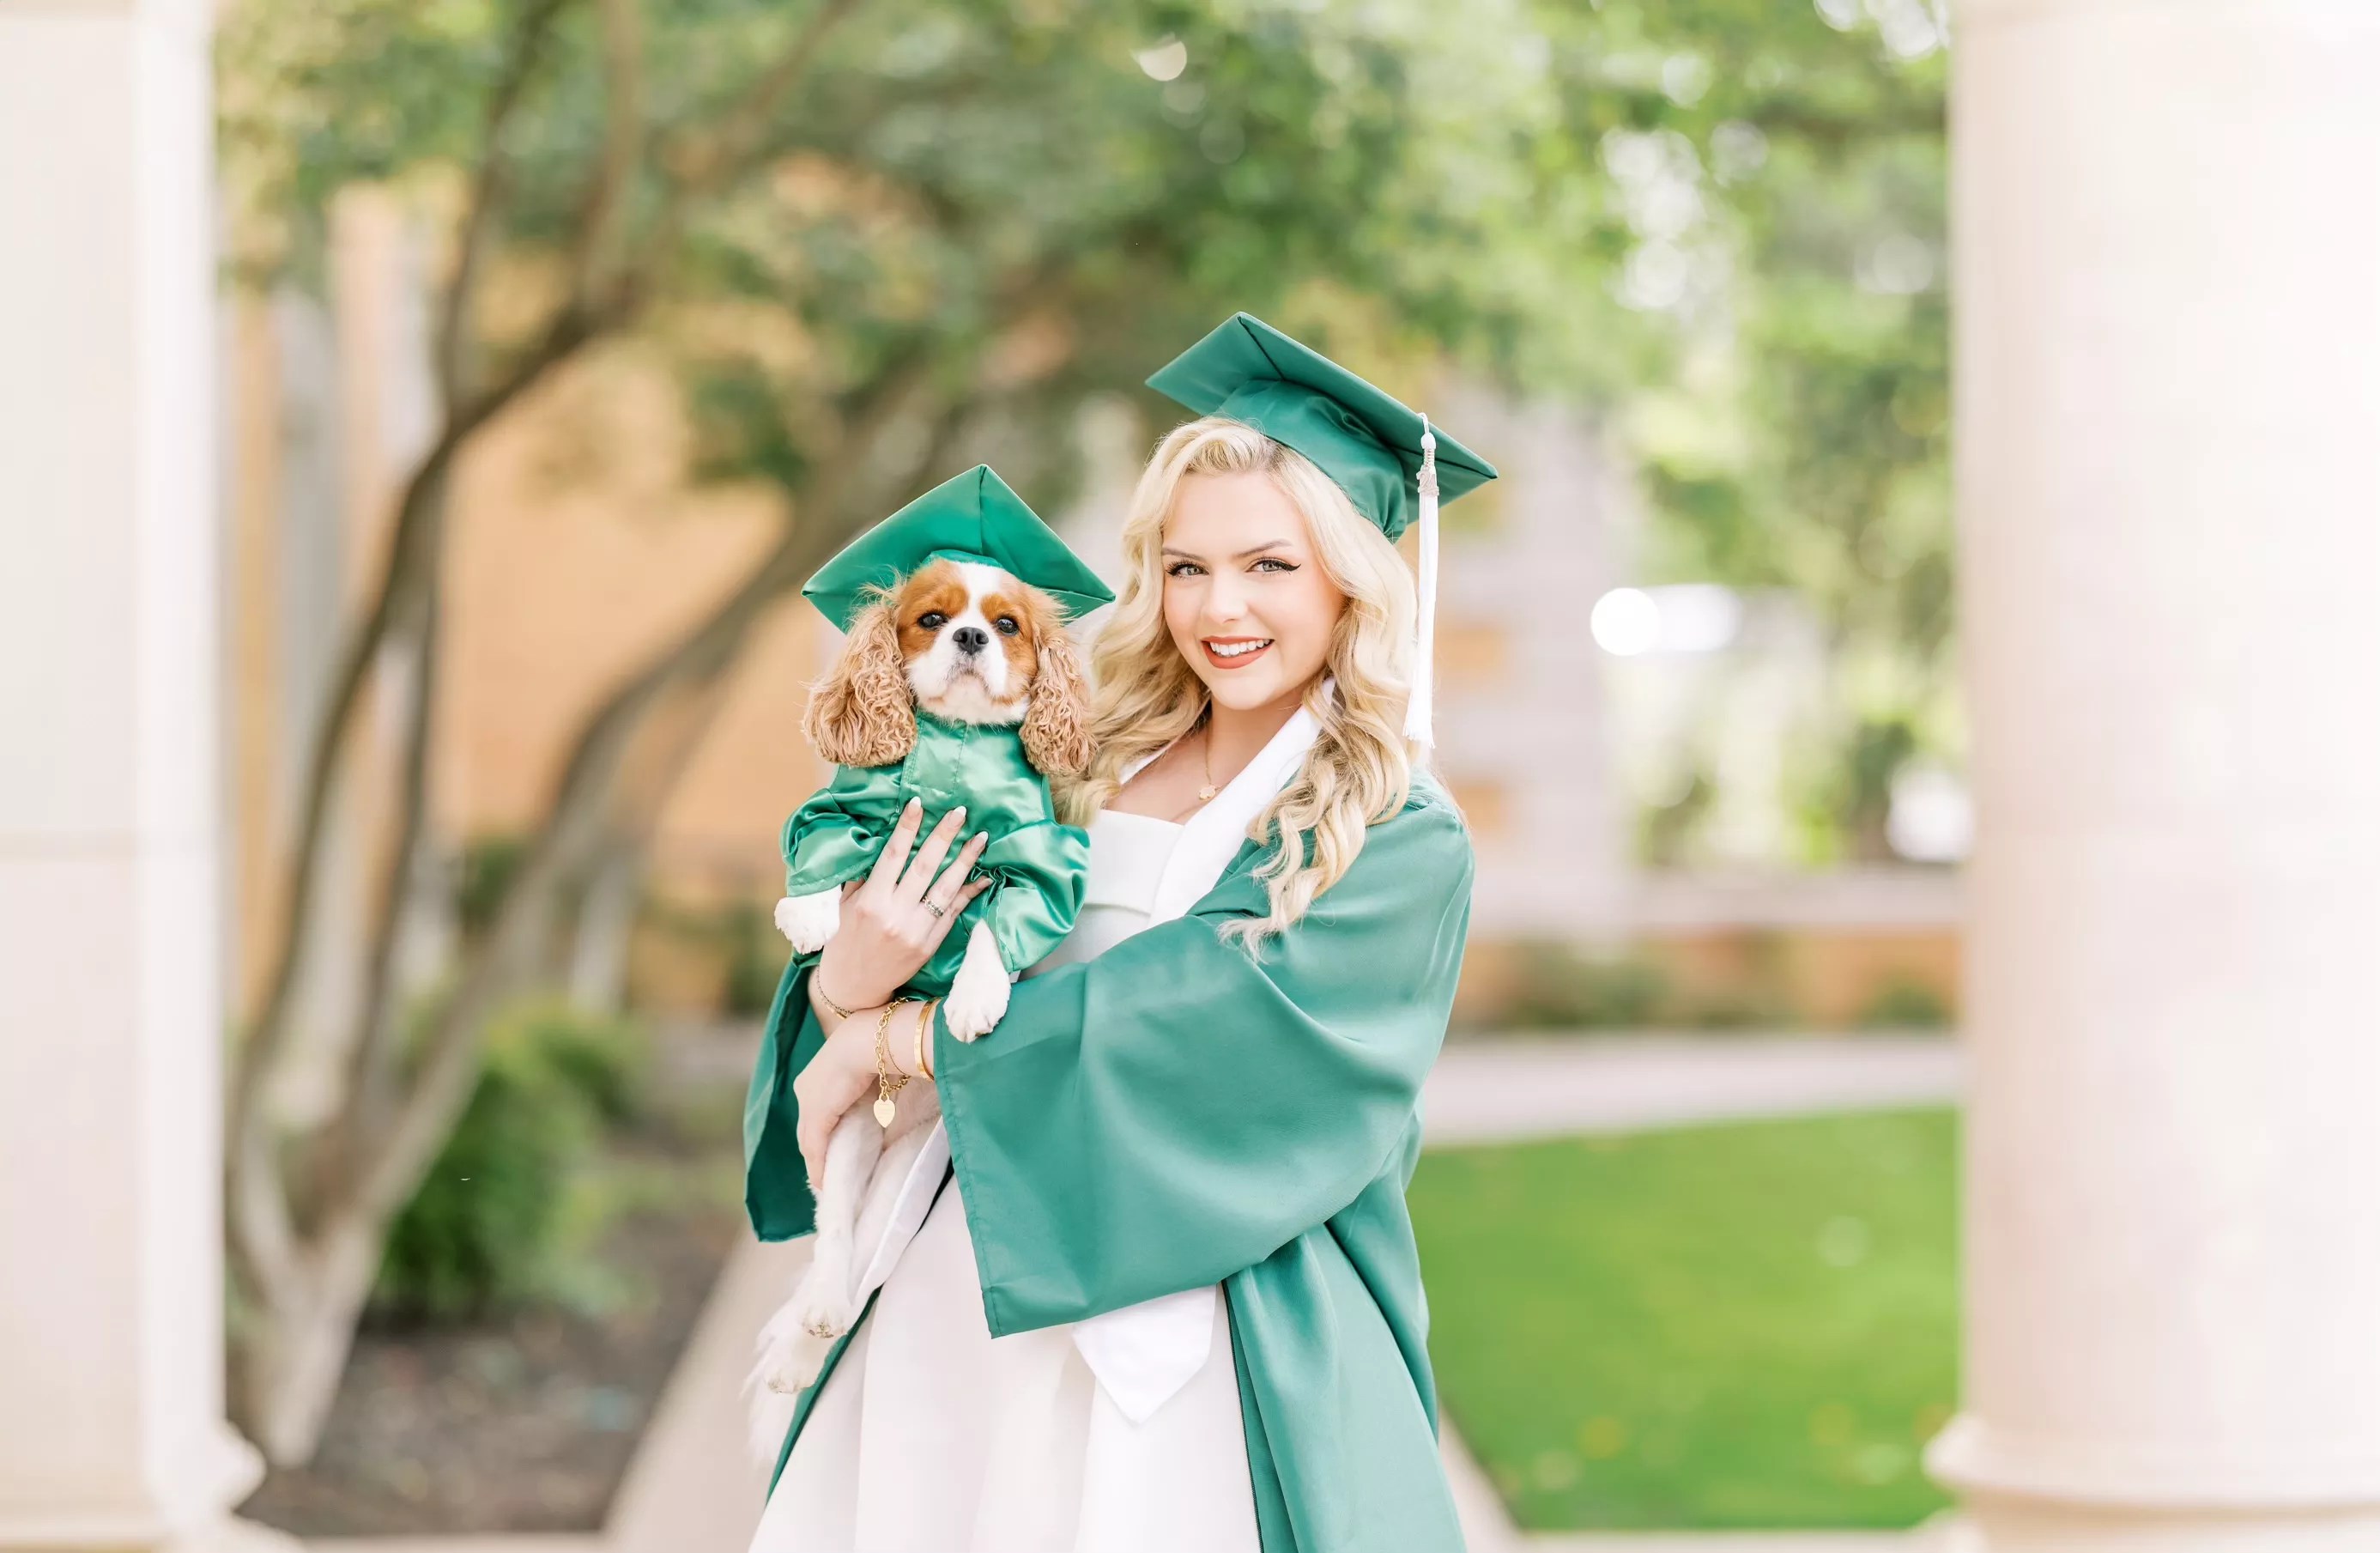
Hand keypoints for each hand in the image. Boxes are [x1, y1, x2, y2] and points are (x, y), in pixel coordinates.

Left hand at [792, 1017, 885, 1189]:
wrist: (868, 1040)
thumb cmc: (877, 1048)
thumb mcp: (868, 1072)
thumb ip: (866, 1090)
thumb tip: (880, 1105)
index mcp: (816, 1075)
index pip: (813, 1110)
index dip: (820, 1131)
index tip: (829, 1146)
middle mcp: (805, 1089)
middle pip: (805, 1128)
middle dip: (814, 1149)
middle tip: (824, 1168)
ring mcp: (808, 1102)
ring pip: (807, 1140)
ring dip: (816, 1161)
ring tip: (824, 1179)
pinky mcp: (816, 1115)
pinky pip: (814, 1148)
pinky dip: (818, 1166)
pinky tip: (823, 1181)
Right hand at [812, 799, 990, 1011]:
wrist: (852, 987)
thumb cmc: (844, 941)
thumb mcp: (845, 905)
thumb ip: (863, 876)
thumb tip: (881, 842)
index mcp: (871, 900)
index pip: (893, 855)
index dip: (907, 828)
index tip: (919, 803)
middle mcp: (895, 914)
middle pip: (925, 867)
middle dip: (944, 836)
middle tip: (960, 812)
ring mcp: (916, 931)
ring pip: (946, 889)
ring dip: (966, 860)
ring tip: (981, 837)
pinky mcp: (930, 945)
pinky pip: (954, 913)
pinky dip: (970, 893)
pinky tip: (984, 876)